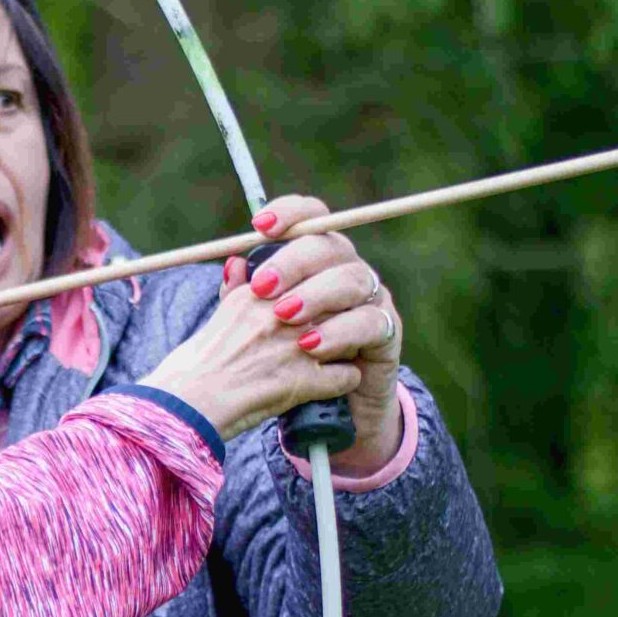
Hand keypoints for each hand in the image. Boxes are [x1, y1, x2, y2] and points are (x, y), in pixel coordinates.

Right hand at [140, 195, 367, 440]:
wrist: (185, 405)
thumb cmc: (196, 365)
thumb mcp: (215, 316)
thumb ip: (235, 288)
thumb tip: (240, 263)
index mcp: (258, 292)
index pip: (314, 276)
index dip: (321, 292)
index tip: (316, 308)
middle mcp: (279, 313)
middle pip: (337, 302)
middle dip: (340, 316)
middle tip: (330, 333)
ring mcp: (294, 346)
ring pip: (350, 333)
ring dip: (345, 346)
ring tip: (333, 357)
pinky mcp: (304, 381)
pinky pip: (348, 375)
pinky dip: (342, 382)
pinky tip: (328, 385)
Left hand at [235, 197, 405, 473]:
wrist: (322, 403)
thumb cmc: (283, 355)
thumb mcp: (258, 326)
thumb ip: (241, 296)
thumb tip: (231, 264)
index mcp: (315, 256)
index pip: (310, 217)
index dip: (289, 213)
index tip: (258, 226)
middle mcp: (346, 268)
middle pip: (328, 245)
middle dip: (292, 261)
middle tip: (262, 286)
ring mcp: (371, 296)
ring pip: (351, 279)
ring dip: (315, 294)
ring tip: (284, 316)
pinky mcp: (386, 330)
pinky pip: (369, 321)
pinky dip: (339, 331)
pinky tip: (311, 345)